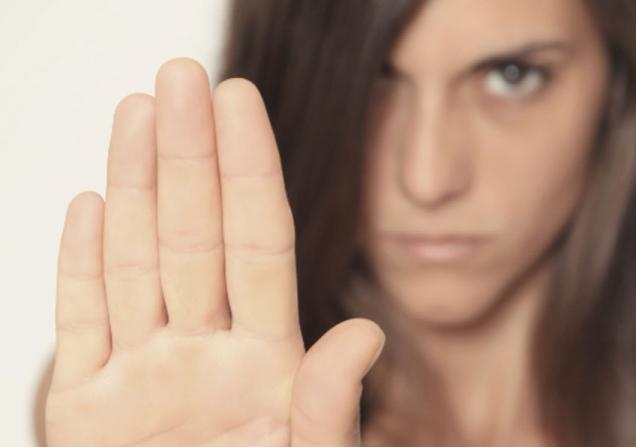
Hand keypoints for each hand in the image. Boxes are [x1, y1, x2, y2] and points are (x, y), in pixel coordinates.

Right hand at [44, 58, 384, 446]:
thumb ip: (330, 409)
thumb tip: (362, 335)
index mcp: (271, 361)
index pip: (259, 242)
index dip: (249, 170)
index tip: (240, 100)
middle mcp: (206, 353)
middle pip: (196, 234)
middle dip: (188, 155)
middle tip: (182, 75)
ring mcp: (145, 376)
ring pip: (137, 261)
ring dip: (136, 186)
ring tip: (139, 114)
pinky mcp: (87, 413)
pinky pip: (82, 323)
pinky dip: (80, 266)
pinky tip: (90, 205)